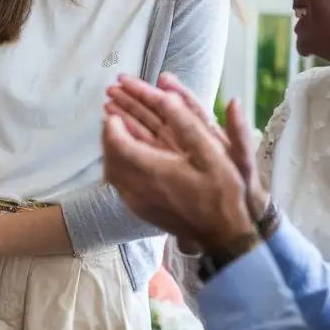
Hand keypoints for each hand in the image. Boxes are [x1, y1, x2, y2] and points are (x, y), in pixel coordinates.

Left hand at [101, 80, 255, 252]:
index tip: (115, 109)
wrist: (222, 234)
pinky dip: (116, 166)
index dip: (112, 123)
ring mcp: (136, 201)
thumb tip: (165, 96)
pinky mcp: (139, 210)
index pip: (117, 142)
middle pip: (109, 155)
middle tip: (111, 114)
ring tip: (115, 133)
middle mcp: (138, 187)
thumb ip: (186, 123)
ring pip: (110, 171)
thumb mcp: (211, 153)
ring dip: (110, 149)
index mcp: (153, 169)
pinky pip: (118, 184)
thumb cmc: (221, 192)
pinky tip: (125, 159)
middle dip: (108, 132)